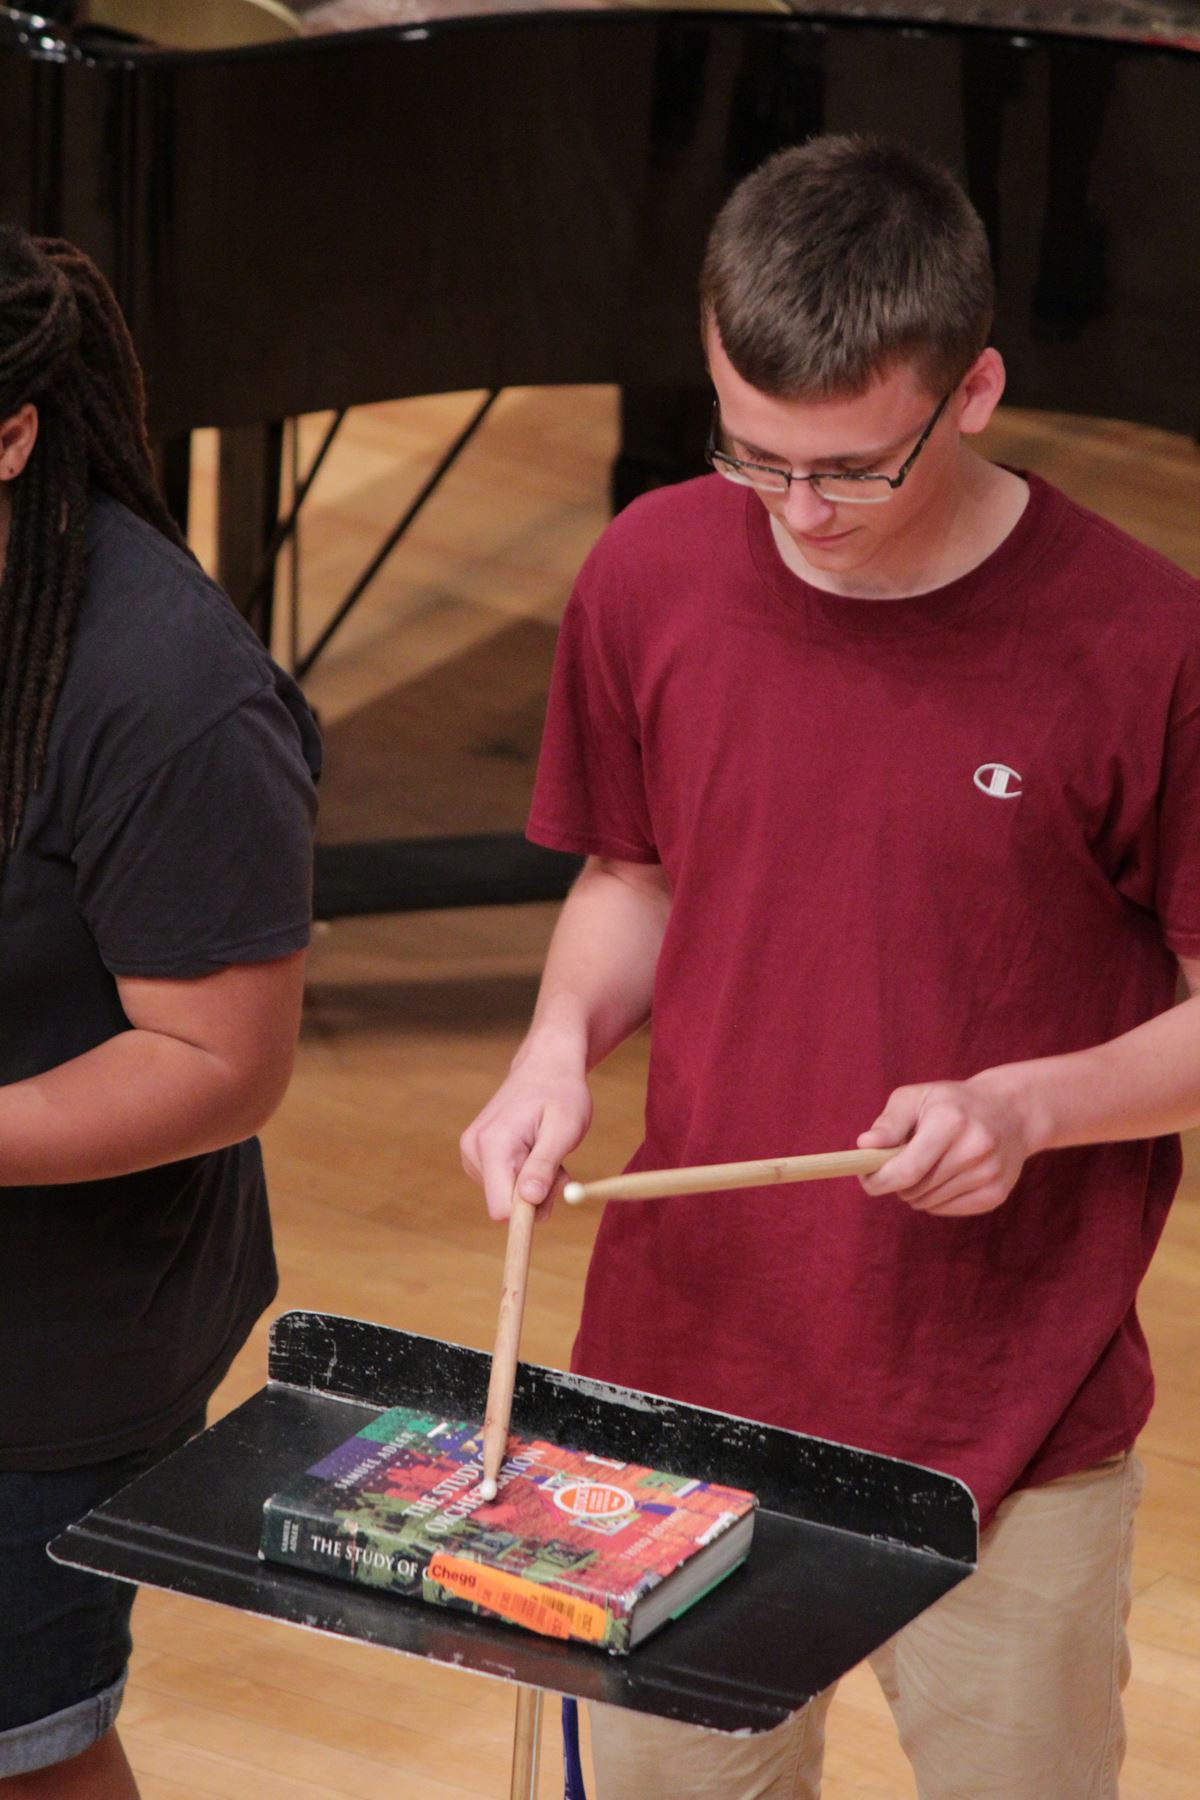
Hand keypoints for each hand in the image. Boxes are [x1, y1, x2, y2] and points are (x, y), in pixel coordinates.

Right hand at [460, 1050, 592, 1221]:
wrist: (547, 1064)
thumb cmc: (561, 1093)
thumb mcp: (563, 1129)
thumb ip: (543, 1166)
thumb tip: (529, 1202)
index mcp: (493, 1144)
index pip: (500, 1208)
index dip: (530, 1213)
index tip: (553, 1197)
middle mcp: (474, 1149)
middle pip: (504, 1205)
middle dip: (536, 1196)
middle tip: (560, 1167)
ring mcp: (472, 1152)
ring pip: (505, 1197)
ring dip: (532, 1185)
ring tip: (546, 1151)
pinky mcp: (476, 1154)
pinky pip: (502, 1185)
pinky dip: (523, 1176)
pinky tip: (533, 1149)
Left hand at [856, 1070, 1035, 1217]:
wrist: (1010, 1112)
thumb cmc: (951, 1103)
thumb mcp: (916, 1098)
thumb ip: (888, 1123)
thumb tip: (864, 1146)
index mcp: (950, 1121)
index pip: (906, 1170)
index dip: (878, 1180)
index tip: (866, 1178)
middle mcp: (975, 1149)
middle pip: (914, 1190)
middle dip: (896, 1182)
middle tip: (902, 1162)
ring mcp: (989, 1174)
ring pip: (928, 1204)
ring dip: (916, 1191)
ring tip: (929, 1164)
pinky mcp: (996, 1194)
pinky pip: (947, 1210)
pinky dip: (936, 1199)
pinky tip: (947, 1175)